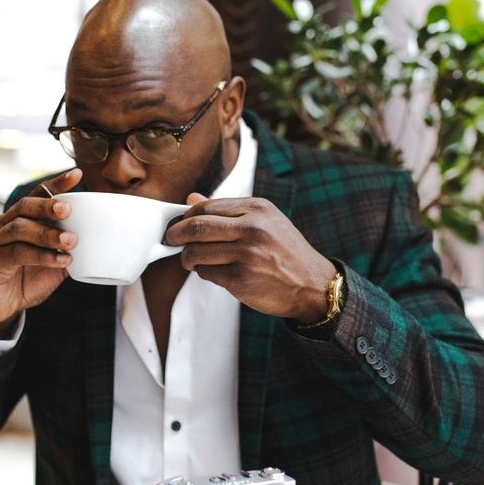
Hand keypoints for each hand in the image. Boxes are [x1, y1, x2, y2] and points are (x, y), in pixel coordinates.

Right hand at [0, 169, 81, 336]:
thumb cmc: (26, 280)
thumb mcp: (54, 264)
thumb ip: (70, 251)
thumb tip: (99, 243)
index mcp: (22, 218)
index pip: (39, 194)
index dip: (57, 184)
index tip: (77, 175)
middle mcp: (6, 224)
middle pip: (26, 206)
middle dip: (48, 205)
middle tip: (68, 210)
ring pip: (21, 228)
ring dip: (47, 233)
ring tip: (71, 241)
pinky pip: (18, 253)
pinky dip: (42, 256)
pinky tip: (61, 260)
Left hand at [165, 193, 336, 322]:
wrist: (312, 286)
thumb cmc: (285, 252)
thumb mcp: (265, 222)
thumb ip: (228, 211)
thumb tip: (191, 199)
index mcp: (258, 208)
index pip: (207, 207)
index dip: (186, 216)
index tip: (178, 224)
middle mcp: (253, 227)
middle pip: (196, 227)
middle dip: (176, 234)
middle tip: (171, 240)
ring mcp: (247, 253)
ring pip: (197, 251)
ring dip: (187, 257)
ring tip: (190, 260)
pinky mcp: (241, 278)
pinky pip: (206, 273)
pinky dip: (203, 272)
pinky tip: (212, 272)